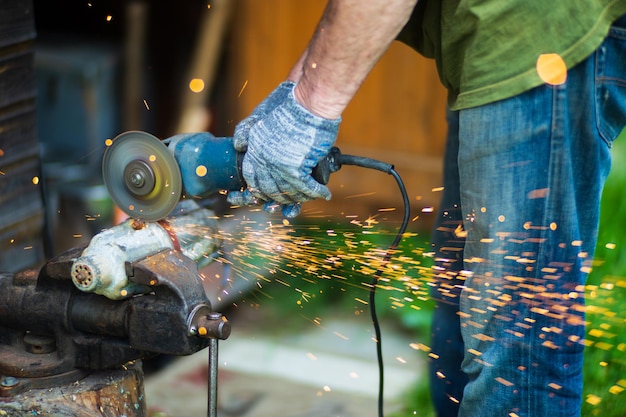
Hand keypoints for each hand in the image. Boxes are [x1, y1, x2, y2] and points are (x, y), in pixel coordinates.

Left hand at [227, 83, 339, 216]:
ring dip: (298, 198)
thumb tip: (239, 145)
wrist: (305, 106)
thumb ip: (245, 132)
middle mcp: (265, 164)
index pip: (251, 179)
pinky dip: (316, 192)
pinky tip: (323, 193)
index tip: (259, 196)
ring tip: (306, 198)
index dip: (256, 190)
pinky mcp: (298, 171)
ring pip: (287, 193)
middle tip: (283, 203)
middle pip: (268, 190)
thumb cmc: (286, 107)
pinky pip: (306, 189)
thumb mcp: (258, 117)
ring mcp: (280, 170)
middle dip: (275, 199)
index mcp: (255, 152)